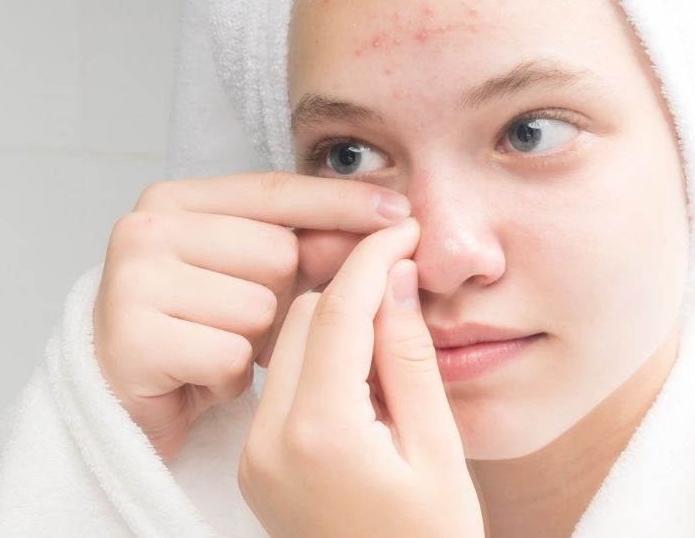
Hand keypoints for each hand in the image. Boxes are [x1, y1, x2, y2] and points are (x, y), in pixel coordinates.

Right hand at [94, 172, 411, 459]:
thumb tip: (389, 221)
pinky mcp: (131, 338)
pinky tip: (199, 379)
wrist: (130, 402)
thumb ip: (313, 245)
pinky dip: (227, 379)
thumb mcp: (257, 278)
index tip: (400, 211)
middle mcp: (143, 229)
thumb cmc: (199, 330)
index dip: (340, 203)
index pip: (274, 190)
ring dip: (252, 344)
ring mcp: (130, 281)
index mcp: (171, 199)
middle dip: (277, 298)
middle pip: (276, 253)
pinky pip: (229, 355)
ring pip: (257, 308)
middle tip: (235, 324)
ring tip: (214, 350)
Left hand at [238, 219, 482, 537]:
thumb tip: (393, 279)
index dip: (369, 259)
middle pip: (298, 321)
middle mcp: (269, 440)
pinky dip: (315, 363)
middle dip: (348, 291)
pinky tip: (361, 375)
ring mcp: (256, 455)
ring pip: (284, 348)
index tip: (399, 229)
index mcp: (319, 433)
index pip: (334, 312)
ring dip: (330, 326)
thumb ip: (408, 360)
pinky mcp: (255, 465)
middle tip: (401, 279)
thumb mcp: (438, 452)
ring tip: (388, 335)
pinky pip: (279, 386)